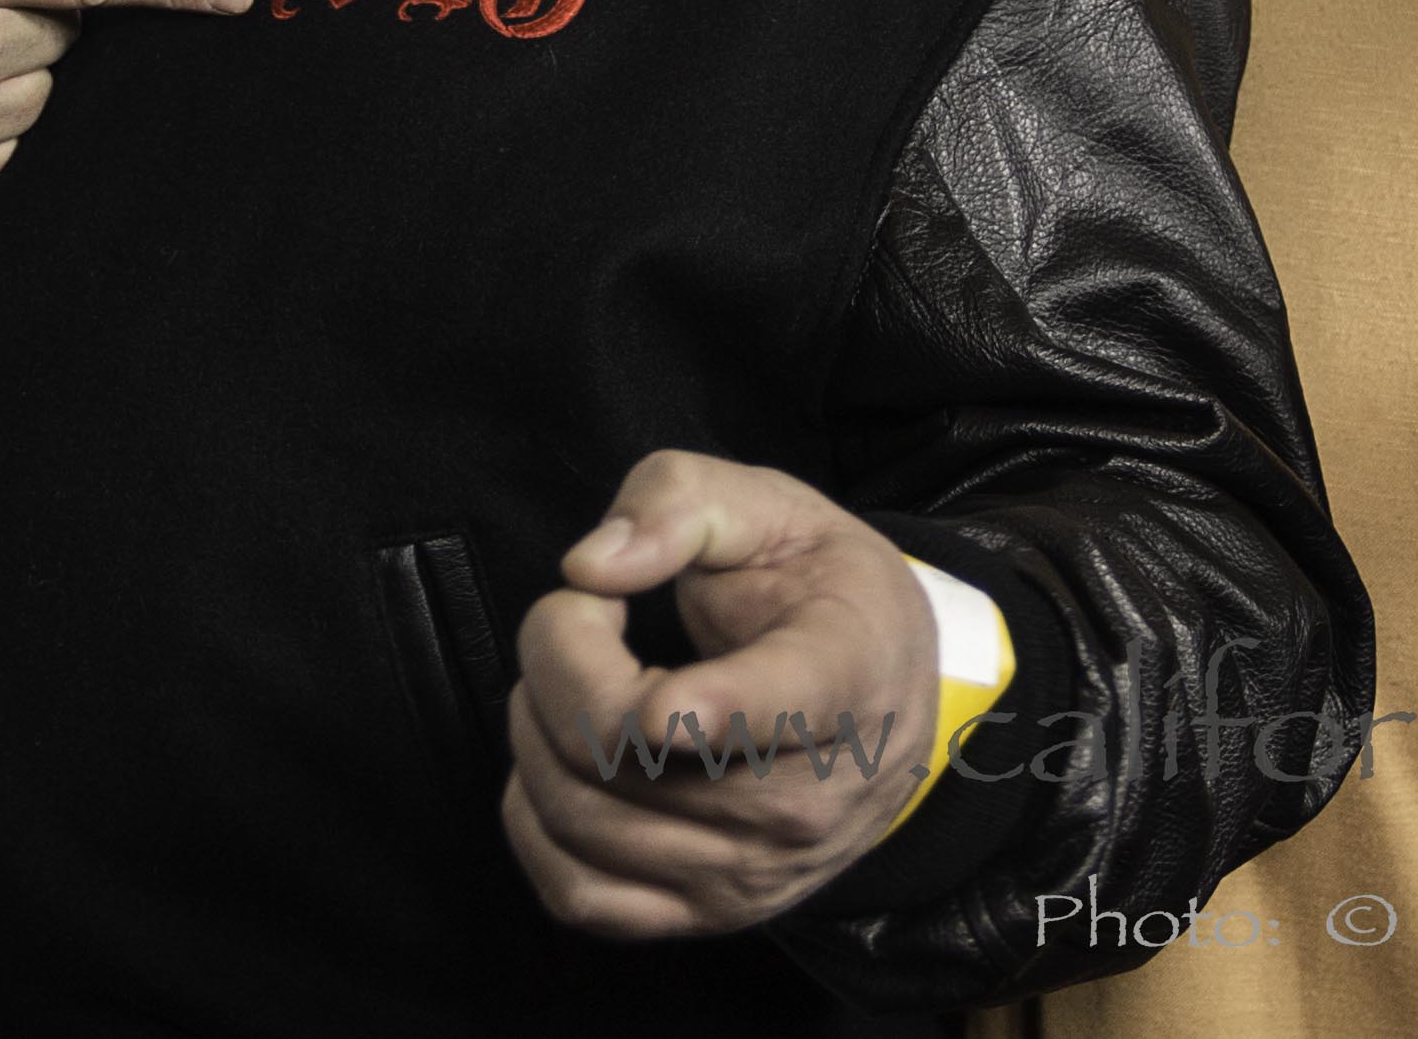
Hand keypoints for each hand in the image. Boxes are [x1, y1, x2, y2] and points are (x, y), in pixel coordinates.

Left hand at [503, 452, 936, 937]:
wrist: (886, 698)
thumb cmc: (825, 594)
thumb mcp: (774, 507)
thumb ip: (681, 503)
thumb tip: (591, 565)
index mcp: (844, 676)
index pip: (773, 710)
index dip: (699, 706)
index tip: (643, 682)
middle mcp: (807, 799)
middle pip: (620, 752)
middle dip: (557, 654)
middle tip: (582, 609)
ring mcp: (755, 872)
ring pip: (579, 817)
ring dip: (535, 726)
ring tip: (572, 674)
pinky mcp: (707, 914)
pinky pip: (576, 892)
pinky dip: (532, 821)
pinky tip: (556, 760)